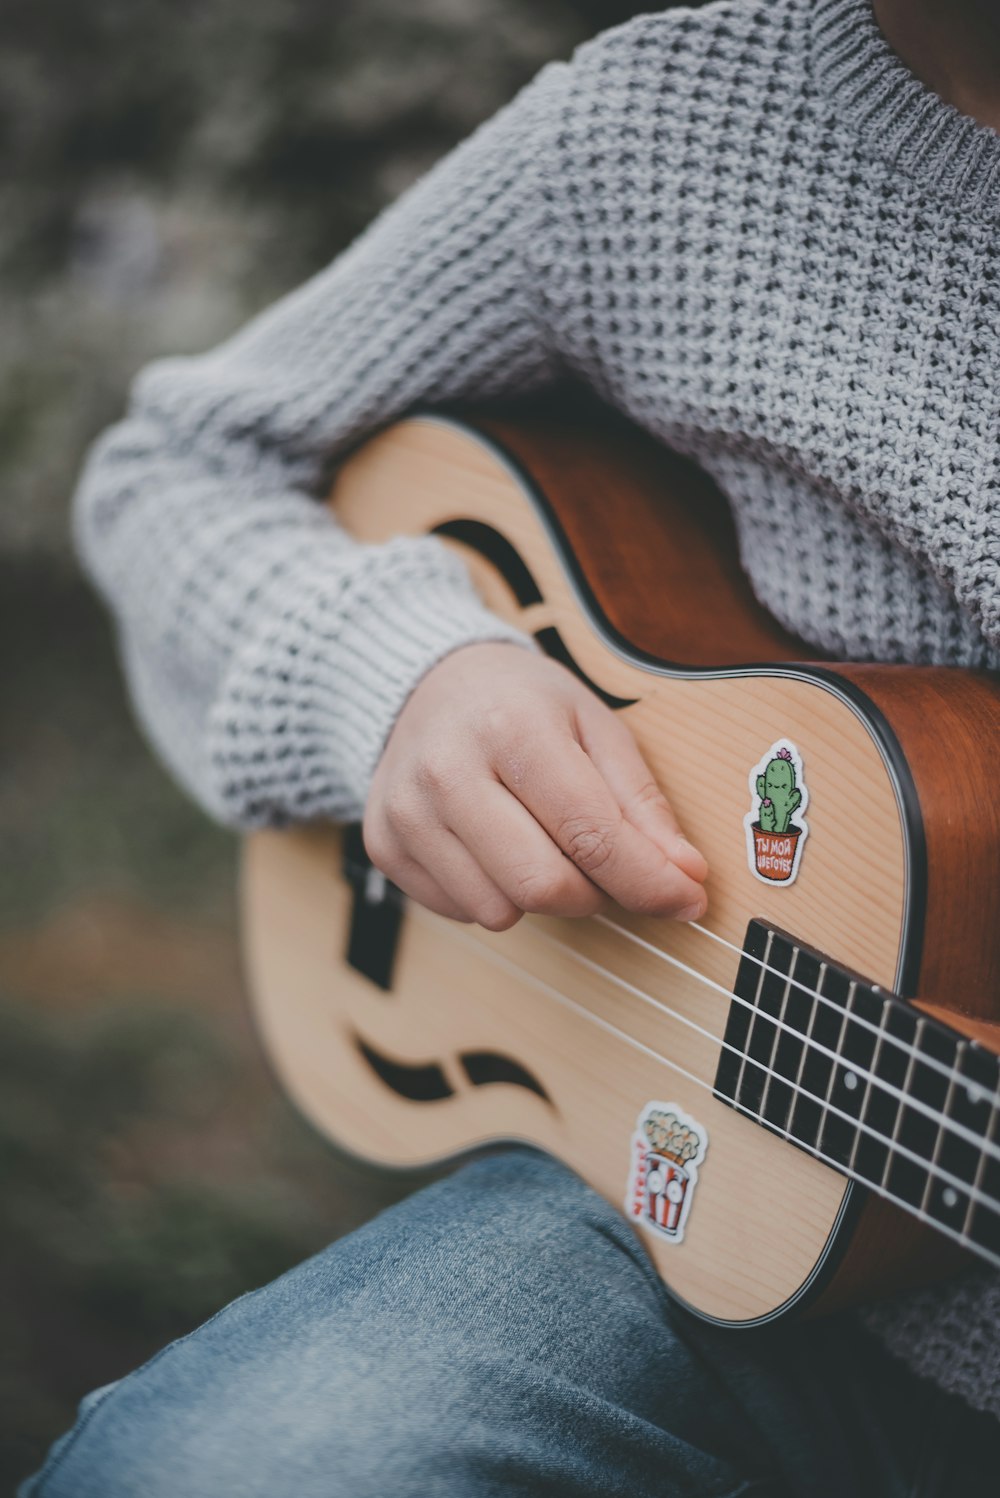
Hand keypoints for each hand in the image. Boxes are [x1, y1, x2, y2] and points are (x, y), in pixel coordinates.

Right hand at [364, 642, 708, 930]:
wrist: (424, 683)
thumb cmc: (518, 702)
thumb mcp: (594, 726)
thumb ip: (641, 803)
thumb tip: (683, 877)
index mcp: (511, 727)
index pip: (591, 835)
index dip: (649, 882)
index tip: (686, 899)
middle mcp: (447, 771)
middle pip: (543, 886)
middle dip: (593, 893)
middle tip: (603, 865)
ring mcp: (406, 813)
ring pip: (500, 911)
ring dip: (539, 894)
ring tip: (538, 841)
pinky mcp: (384, 846)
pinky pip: (461, 910)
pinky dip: (493, 893)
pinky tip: (493, 847)